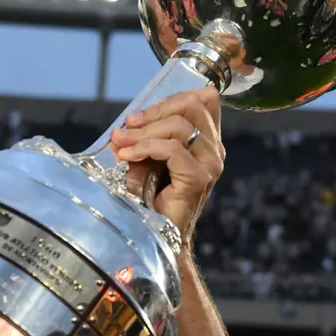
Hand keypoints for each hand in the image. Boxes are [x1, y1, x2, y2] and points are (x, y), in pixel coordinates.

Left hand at [109, 88, 224, 244]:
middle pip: (191, 106)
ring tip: (121, 143)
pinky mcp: (199, 178)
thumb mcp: (148, 160)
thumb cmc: (153, 199)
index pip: (203, 99)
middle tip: (126, 126)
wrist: (160, 236)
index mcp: (207, 141)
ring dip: (143, 131)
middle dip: (153, 111)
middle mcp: (214, 150)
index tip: (140, 114)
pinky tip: (127, 156)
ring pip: (179, 126)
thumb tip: (123, 127)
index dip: (171, 99)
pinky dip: (144, 147)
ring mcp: (210, 164)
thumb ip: (144, 139)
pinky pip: (172, 149)